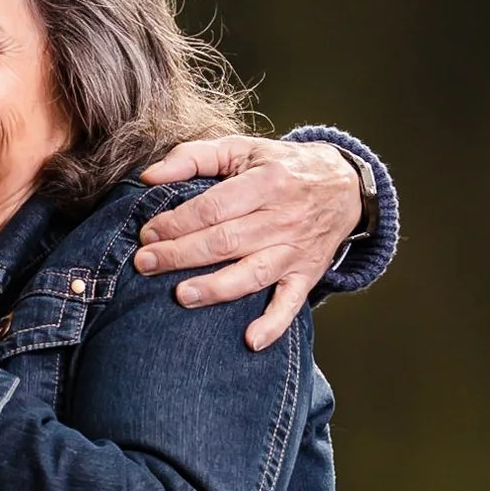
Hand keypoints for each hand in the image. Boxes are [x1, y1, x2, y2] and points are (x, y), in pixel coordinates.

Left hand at [136, 138, 364, 349]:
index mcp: (266, 182)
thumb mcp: (241, 149)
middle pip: (226, 241)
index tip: (147, 234)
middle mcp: (283, 218)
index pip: (213, 207)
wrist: (344, 186)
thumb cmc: (280, 167)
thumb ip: (193, 157)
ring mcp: (295, 250)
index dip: (177, 222)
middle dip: (181, 254)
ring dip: (216, 288)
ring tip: (182, 296)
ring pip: (253, 273)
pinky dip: (274, 324)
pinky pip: (291, 303)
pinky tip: (251, 340)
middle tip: (145, 263)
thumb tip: (148, 176)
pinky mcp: (307, 275)